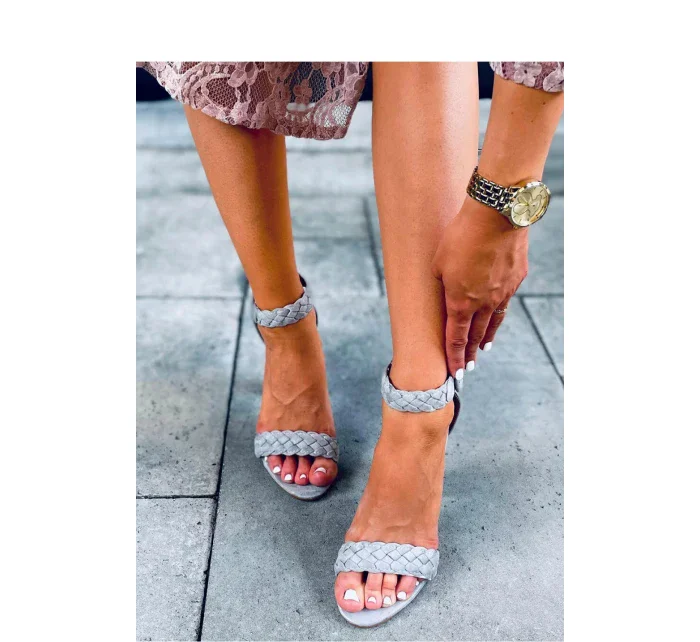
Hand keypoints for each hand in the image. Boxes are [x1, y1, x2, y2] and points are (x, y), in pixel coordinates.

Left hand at [431, 195, 528, 385]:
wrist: (496, 216)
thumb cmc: (460, 237)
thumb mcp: (438, 263)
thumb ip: (442, 283)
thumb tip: (447, 291)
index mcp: (460, 303)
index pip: (456, 339)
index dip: (454, 358)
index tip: (456, 373)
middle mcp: (484, 304)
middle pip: (475, 336)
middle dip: (469, 353)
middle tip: (468, 367)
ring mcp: (503, 293)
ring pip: (494, 322)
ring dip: (486, 337)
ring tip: (483, 348)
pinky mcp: (517, 279)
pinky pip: (506, 301)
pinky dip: (499, 313)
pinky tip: (498, 314)